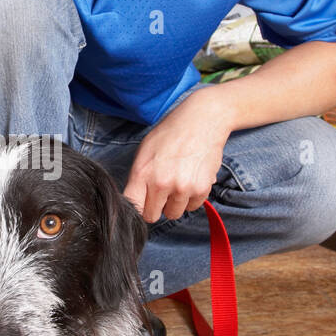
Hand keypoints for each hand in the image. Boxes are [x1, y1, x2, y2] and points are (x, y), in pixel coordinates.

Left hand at [123, 88, 232, 223]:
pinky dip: (192, 198)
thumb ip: (138, 177)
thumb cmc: (171, 133)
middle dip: (156, 207)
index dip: (138, 207)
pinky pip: (193, 206)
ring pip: (174, 213)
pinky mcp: (201, 189)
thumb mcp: (144, 150)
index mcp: (142, 173)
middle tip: (162, 192)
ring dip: (175, 203)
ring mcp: (182, 188)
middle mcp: (161, 183)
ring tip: (178, 181)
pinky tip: (191, 179)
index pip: (133, 208)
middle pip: (152, 216)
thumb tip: (137, 200)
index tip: (142, 202)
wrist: (202, 120)